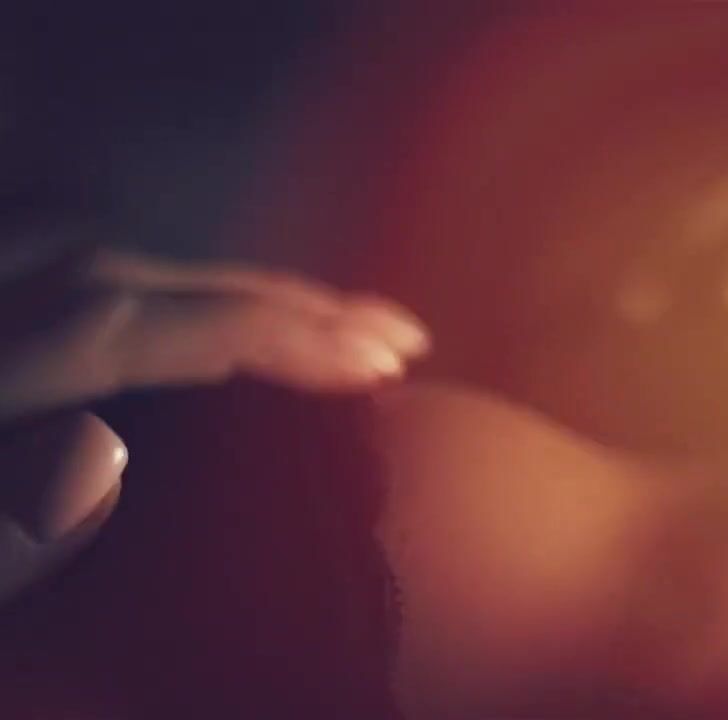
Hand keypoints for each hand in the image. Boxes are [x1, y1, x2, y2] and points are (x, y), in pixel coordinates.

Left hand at [0, 228, 428, 604]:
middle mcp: (15, 292)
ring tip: (347, 322)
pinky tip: (245, 308)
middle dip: (301, 306)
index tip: (382, 366)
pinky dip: (197, 288)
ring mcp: (6, 276)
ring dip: (259, 292)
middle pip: (183, 279)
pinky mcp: (7, 284)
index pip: (178, 327)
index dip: (290, 337)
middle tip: (401, 337)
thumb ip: (65, 485)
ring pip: (157, 266)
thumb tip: (172, 437)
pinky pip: (116, 268)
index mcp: (13, 360)